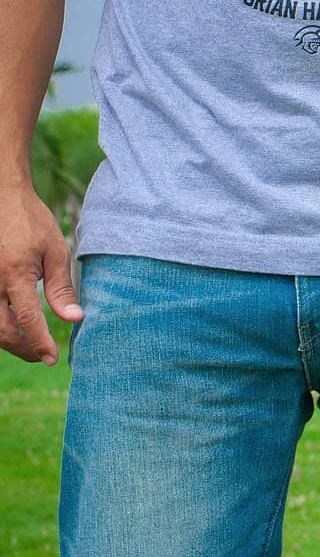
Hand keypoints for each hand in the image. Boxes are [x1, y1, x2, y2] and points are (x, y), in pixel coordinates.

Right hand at [0, 185, 83, 363]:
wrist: (2, 197)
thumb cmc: (32, 222)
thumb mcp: (55, 251)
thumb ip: (61, 288)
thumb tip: (75, 319)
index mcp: (14, 275)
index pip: (27, 319)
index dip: (40, 343)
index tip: (52, 359)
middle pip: (2, 330)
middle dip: (23, 349)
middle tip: (43, 357)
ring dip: (8, 340)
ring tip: (30, 346)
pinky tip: (14, 327)